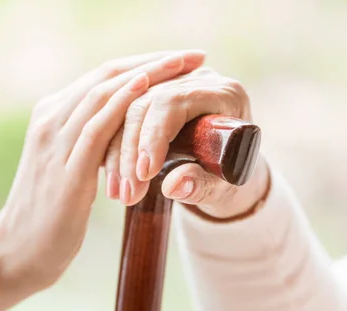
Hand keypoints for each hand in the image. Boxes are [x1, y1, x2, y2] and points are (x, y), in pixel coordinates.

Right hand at [0, 50, 205, 289]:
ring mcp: (54, 142)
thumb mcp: (66, 169)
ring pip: (103, 94)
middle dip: (153, 62)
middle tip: (191, 54)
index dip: (143, 64)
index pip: (101, 78)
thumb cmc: (47, 216)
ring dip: (147, 75)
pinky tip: (148, 91)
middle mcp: (49, 120)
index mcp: (51, 116)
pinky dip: (122, 104)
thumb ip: (88, 148)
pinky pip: (96, 128)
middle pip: (106, 76)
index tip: (179, 59)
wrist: (15, 252)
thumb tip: (122, 139)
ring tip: (182, 65)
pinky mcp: (64, 169)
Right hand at [104, 66, 269, 218]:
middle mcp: (197, 81)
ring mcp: (173, 84)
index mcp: (224, 94)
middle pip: (145, 103)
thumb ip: (203, 186)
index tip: (145, 173)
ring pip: (127, 109)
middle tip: (128, 192)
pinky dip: (114, 149)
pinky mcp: (155, 96)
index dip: (153, 135)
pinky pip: (122, 116)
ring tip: (119, 193)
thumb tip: (174, 185)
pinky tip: (114, 179)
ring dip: (117, 153)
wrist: (230, 171)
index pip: (174, 102)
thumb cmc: (232, 178)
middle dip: (131, 150)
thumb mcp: (224, 188)